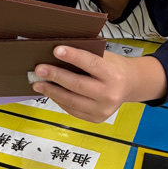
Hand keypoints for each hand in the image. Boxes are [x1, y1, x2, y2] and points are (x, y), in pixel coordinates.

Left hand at [32, 46, 166, 122]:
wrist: (129, 85)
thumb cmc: (113, 67)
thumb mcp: (106, 56)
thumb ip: (87, 55)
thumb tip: (58, 52)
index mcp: (114, 75)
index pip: (91, 64)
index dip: (73, 57)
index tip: (56, 50)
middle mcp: (110, 94)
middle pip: (77, 85)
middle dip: (55, 76)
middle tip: (39, 69)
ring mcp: (103, 110)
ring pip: (71, 101)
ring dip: (52, 91)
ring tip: (38, 83)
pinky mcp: (96, 118)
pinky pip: (72, 110)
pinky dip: (59, 100)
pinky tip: (50, 92)